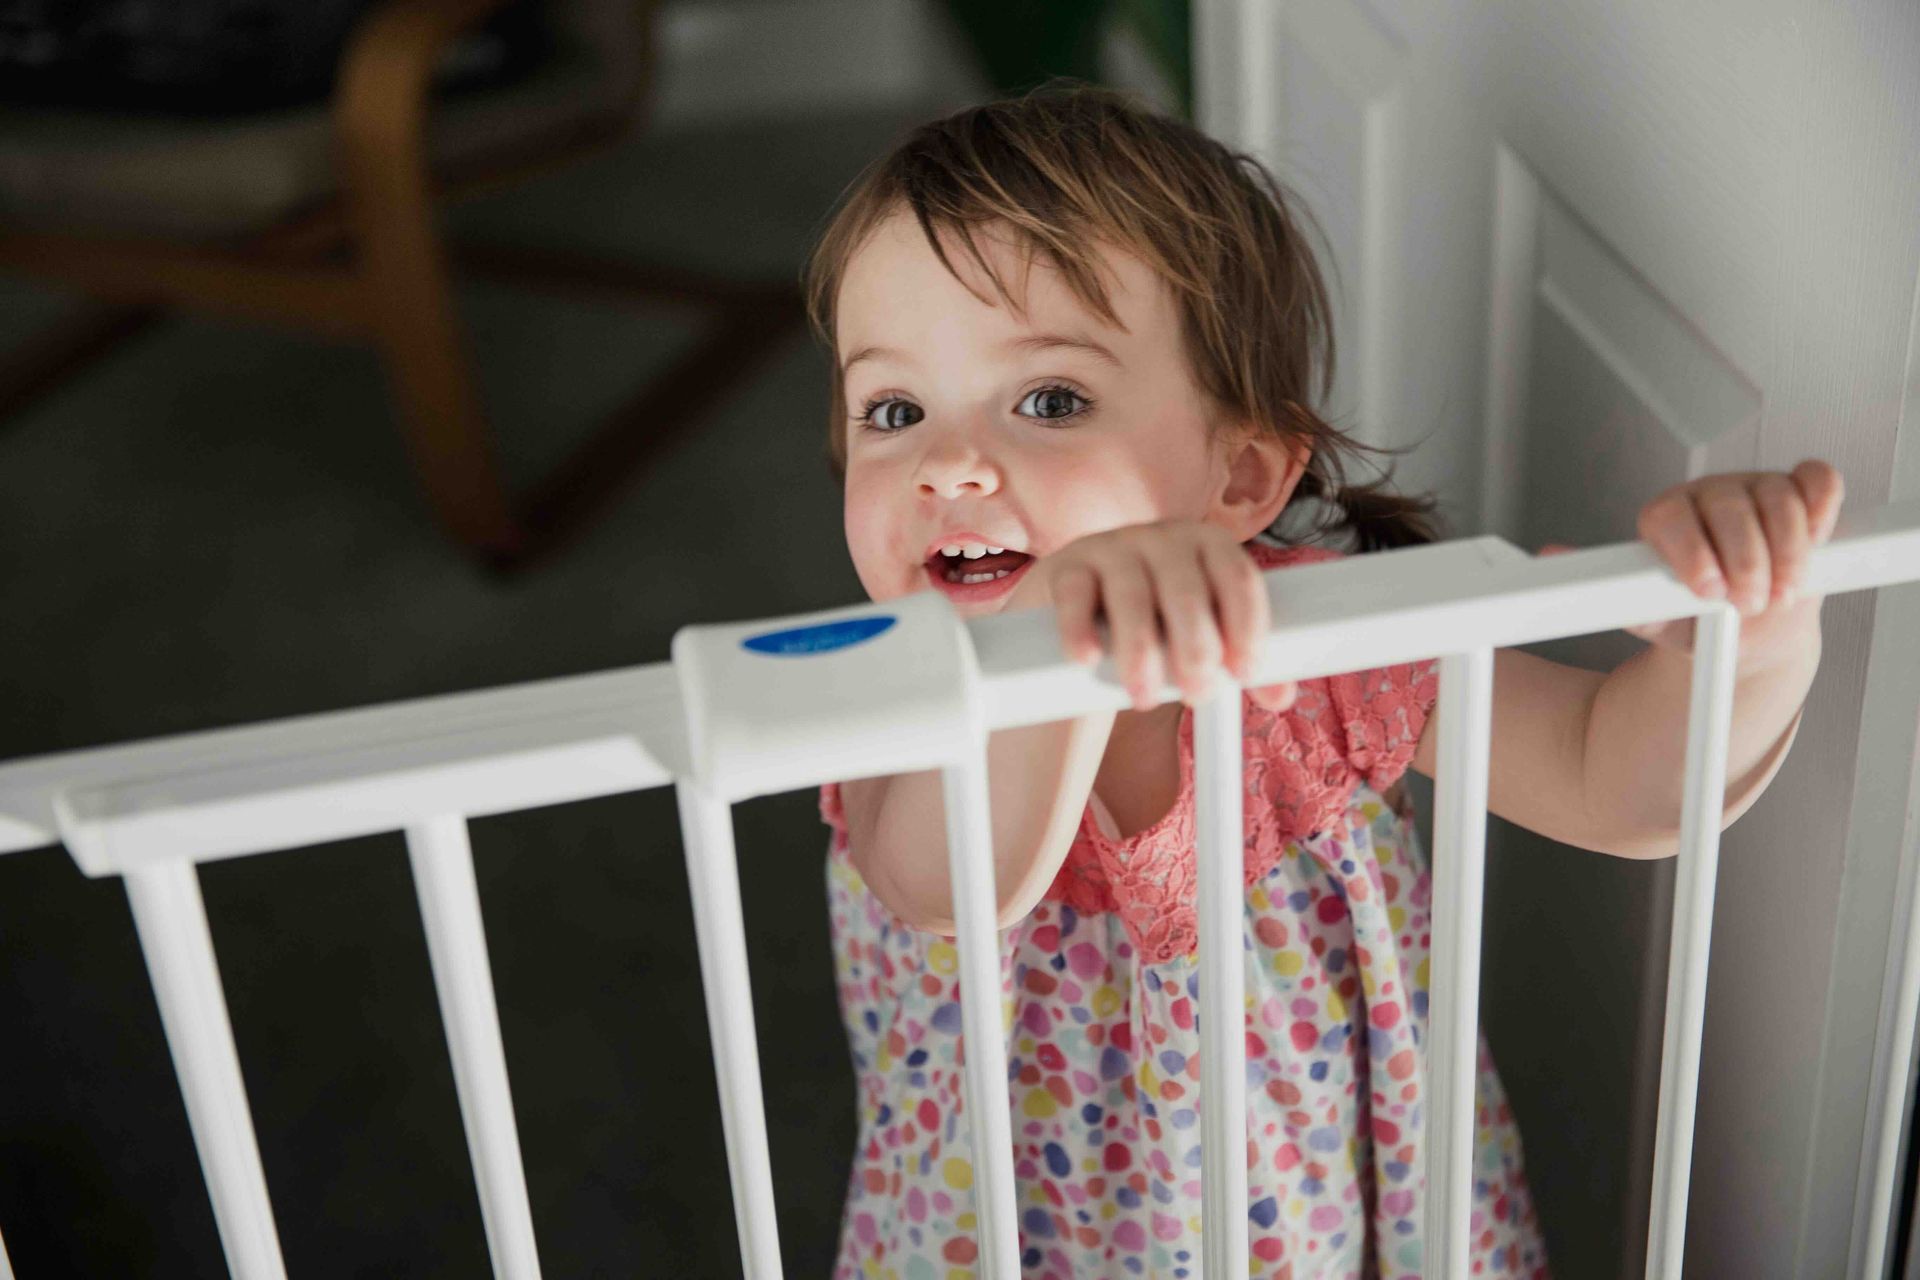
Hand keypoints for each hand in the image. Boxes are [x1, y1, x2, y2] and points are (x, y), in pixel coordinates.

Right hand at [1004, 520, 1296, 712]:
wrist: (1085, 607)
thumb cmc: (1159, 622)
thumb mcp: (1200, 634)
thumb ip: (1238, 662)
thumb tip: (1280, 695)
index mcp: (1209, 546)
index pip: (1238, 577)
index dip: (1247, 625)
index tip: (1244, 672)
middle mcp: (1164, 539)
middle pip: (1186, 589)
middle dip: (1195, 647)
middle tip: (1196, 693)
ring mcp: (1113, 547)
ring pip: (1131, 594)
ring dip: (1140, 651)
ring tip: (1143, 697)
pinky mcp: (1068, 567)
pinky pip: (1074, 592)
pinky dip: (1079, 628)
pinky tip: (1087, 659)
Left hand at [1538, 460, 1843, 670]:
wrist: (1749, 627)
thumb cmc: (1697, 617)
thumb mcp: (1654, 616)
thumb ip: (1614, 594)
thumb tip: (1548, 560)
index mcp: (1666, 517)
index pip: (1671, 517)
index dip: (1691, 553)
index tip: (1707, 592)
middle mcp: (1709, 495)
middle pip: (1729, 508)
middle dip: (1745, 560)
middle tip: (1749, 603)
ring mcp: (1756, 488)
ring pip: (1777, 498)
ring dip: (1788, 550)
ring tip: (1782, 592)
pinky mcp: (1799, 491)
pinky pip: (1816, 481)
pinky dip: (1821, 508)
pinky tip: (1818, 540)